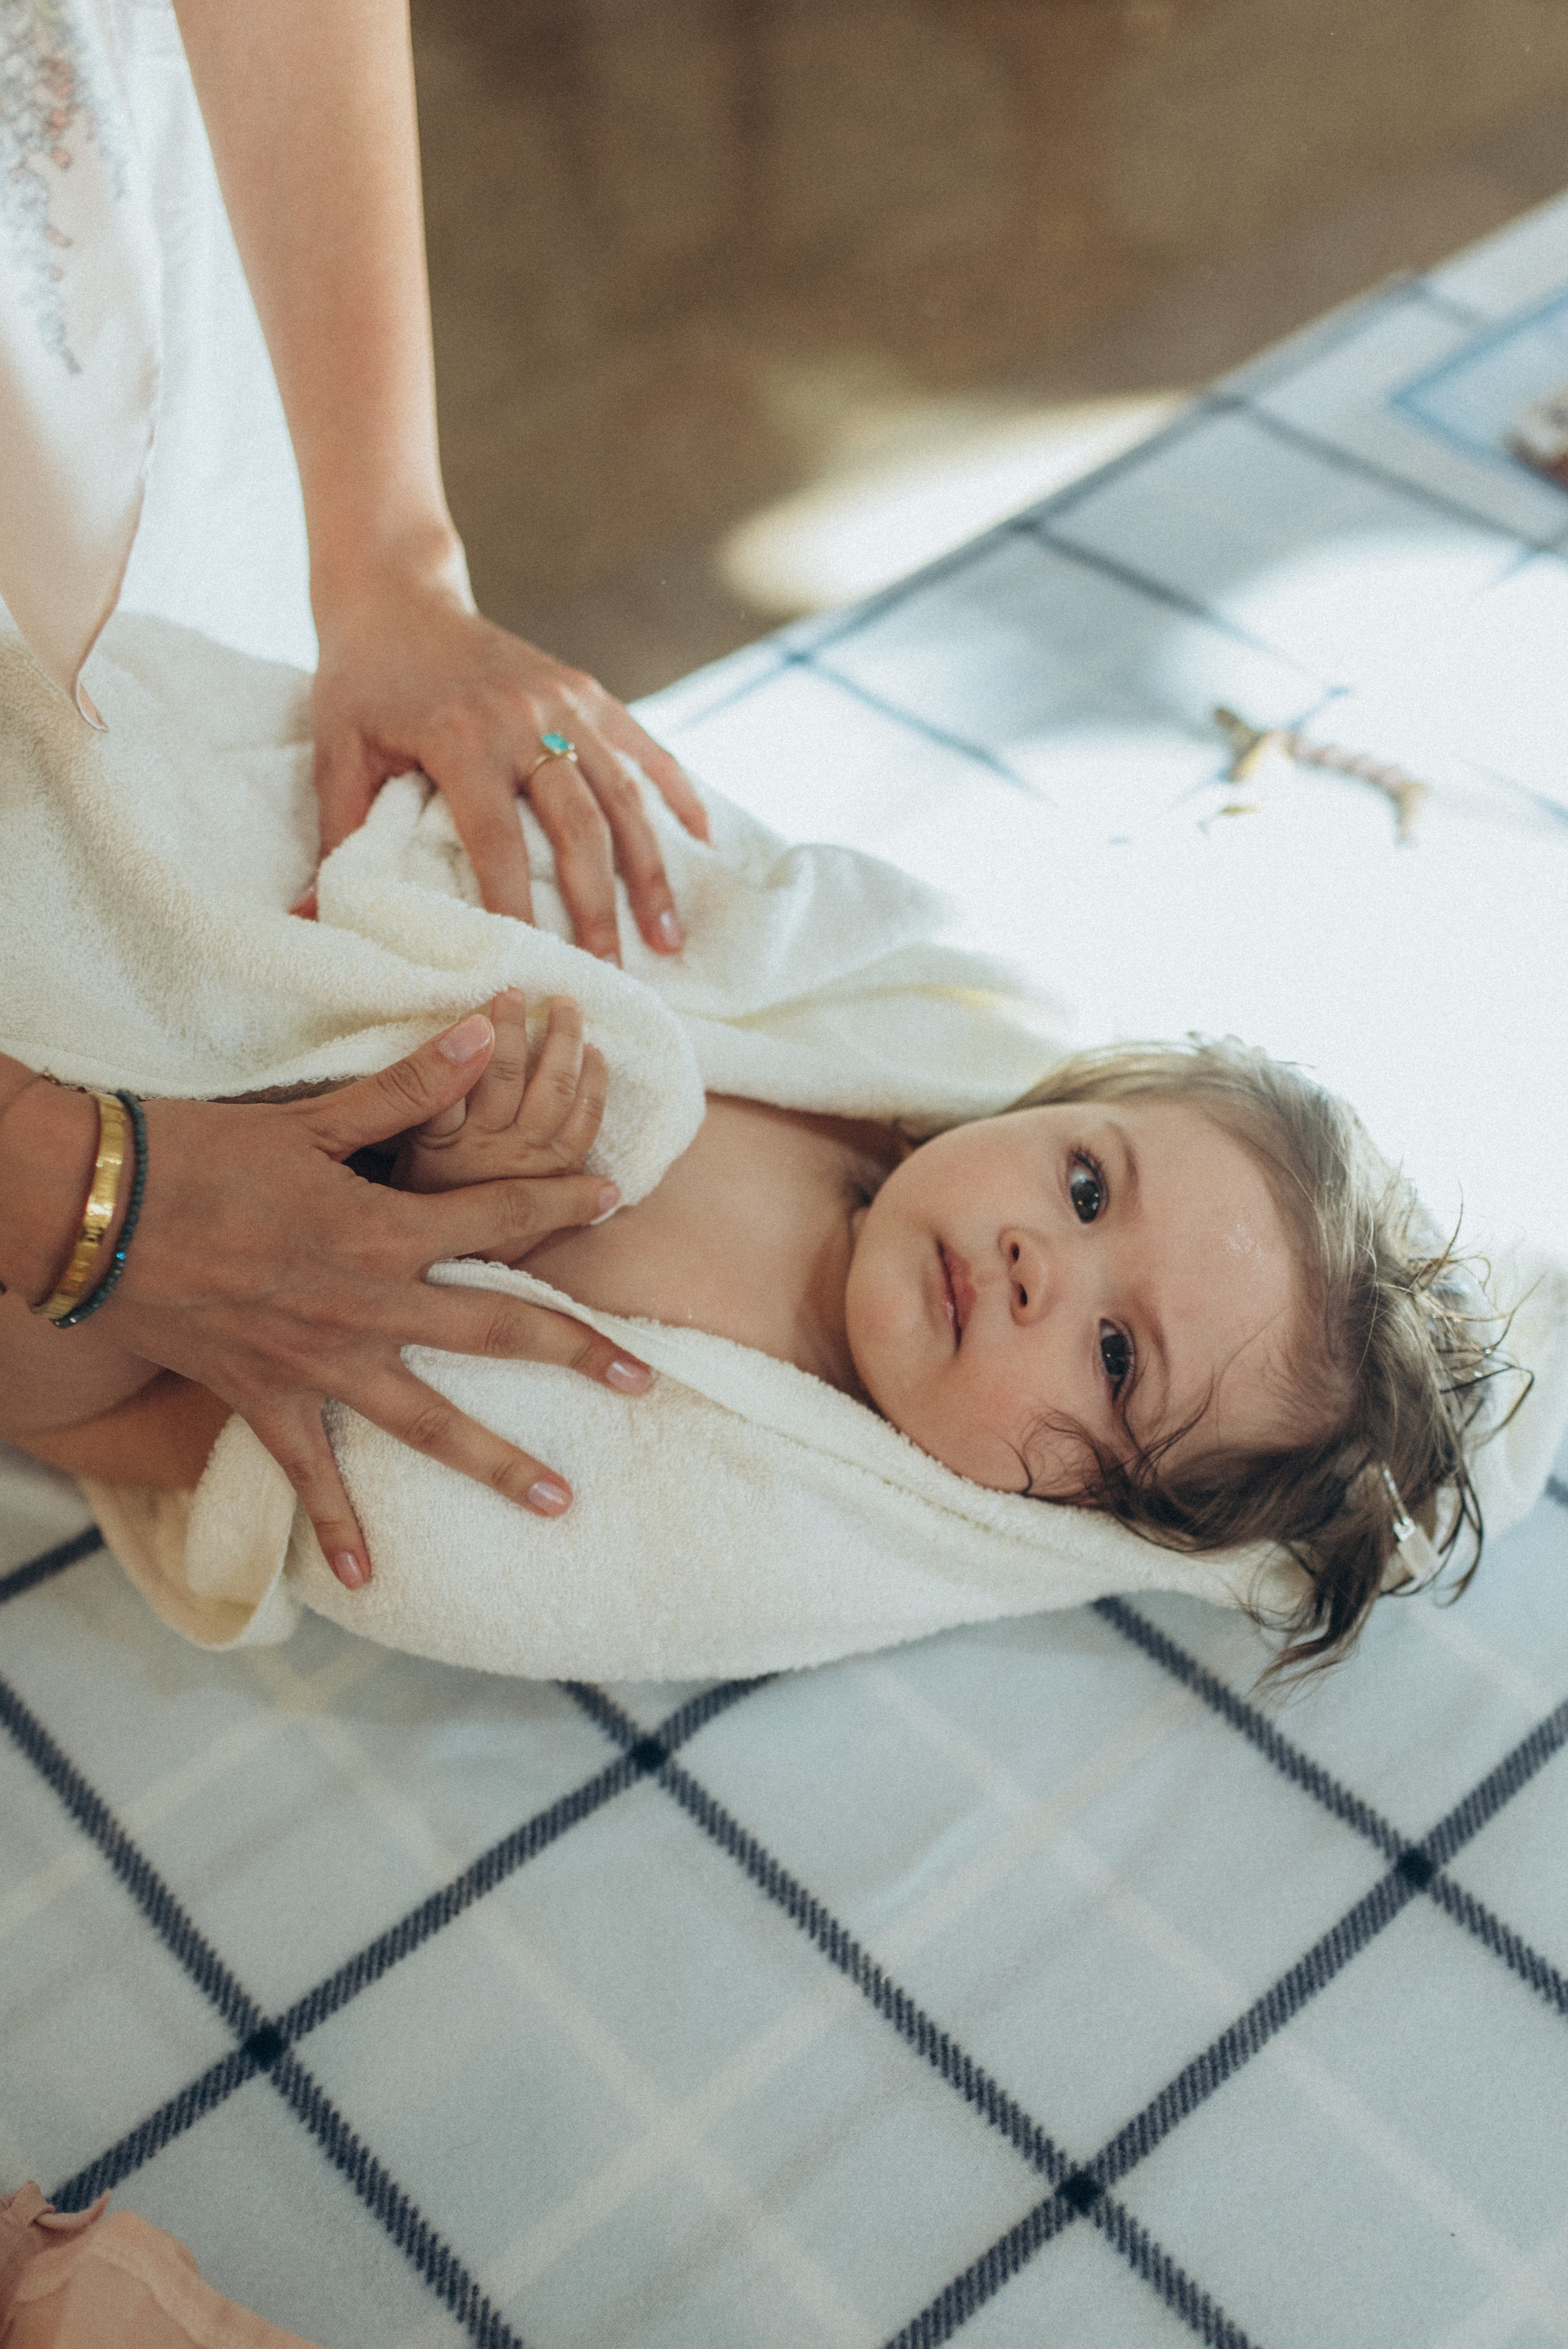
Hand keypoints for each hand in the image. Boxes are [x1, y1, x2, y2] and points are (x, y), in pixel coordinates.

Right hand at [98, 1014, 650, 1589]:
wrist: (95, 1214)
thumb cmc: (199, 1153)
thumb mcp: (311, 1116)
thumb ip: (408, 1087)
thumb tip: (485, 1031)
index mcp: (384, 1230)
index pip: (497, 1216)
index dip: (560, 1199)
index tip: (614, 1196)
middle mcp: (368, 1306)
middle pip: (496, 1332)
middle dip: (576, 1354)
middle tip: (645, 1381)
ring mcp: (320, 1363)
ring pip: (429, 1423)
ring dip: (498, 1464)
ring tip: (561, 1501)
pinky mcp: (266, 1398)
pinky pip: (311, 1473)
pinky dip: (337, 1524)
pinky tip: (364, 1576)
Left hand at [310, 565, 709, 959]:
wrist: (396, 592)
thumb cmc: (361, 681)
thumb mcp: (336, 752)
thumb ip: (335, 836)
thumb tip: (307, 922)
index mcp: (461, 737)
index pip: (497, 841)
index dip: (516, 907)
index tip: (531, 966)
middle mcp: (525, 718)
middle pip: (579, 827)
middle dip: (600, 907)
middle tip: (612, 972)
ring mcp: (566, 700)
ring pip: (623, 796)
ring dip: (651, 870)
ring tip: (669, 937)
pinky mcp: (587, 689)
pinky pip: (645, 748)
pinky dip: (678, 794)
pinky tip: (703, 845)